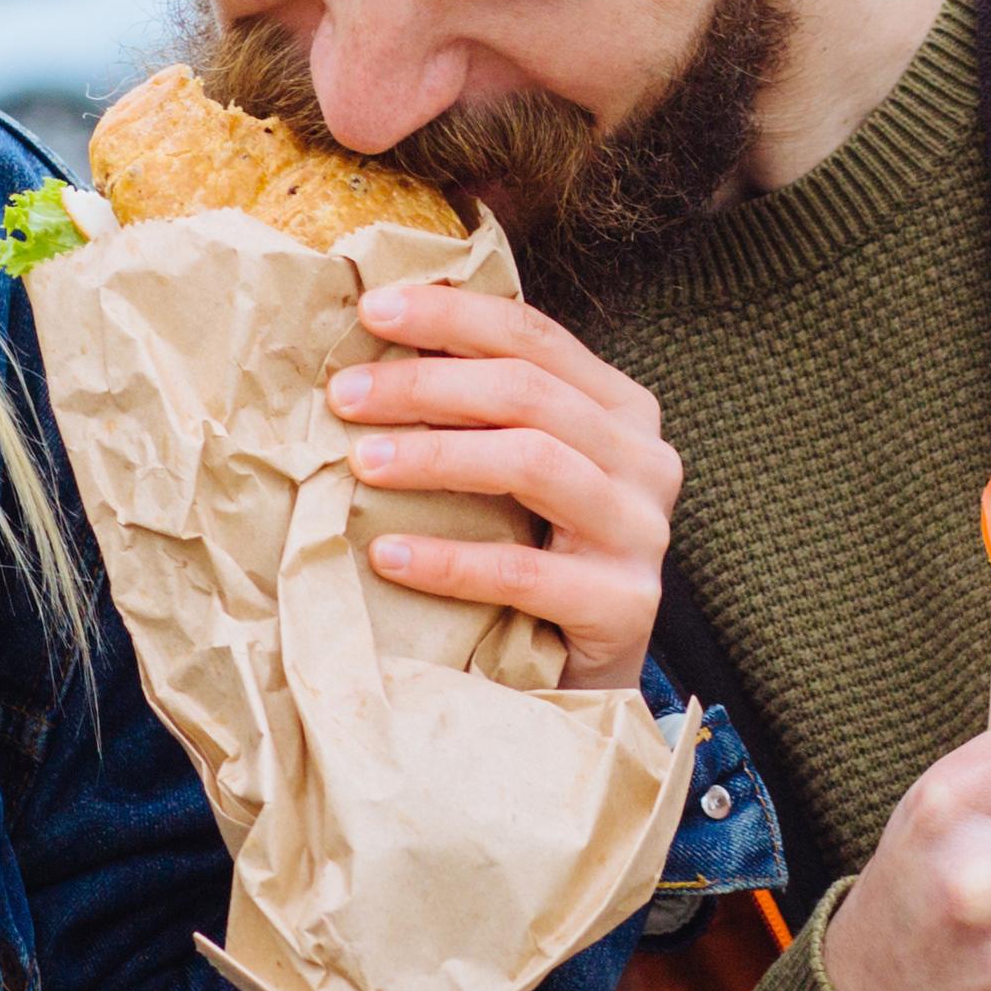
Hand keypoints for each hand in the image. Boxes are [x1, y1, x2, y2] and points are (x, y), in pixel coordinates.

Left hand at [324, 279, 678, 691]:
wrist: (581, 679)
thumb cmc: (534, 559)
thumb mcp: (517, 473)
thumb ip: (482, 412)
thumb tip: (377, 343)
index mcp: (622, 409)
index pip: (535, 338)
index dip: (452, 315)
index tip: (373, 311)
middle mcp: (646, 459)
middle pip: (529, 393)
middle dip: (425, 385)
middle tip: (344, 395)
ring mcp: (642, 532)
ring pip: (532, 463)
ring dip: (434, 457)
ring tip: (360, 463)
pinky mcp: (625, 604)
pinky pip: (523, 573)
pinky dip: (448, 560)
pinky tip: (387, 554)